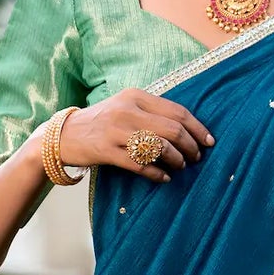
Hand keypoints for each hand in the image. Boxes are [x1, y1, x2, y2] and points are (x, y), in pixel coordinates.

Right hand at [58, 90, 213, 183]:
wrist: (64, 135)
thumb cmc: (101, 122)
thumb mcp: (125, 107)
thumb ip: (151, 112)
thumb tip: (186, 127)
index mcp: (135, 96)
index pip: (177, 111)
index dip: (198, 128)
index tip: (209, 141)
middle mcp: (127, 110)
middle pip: (173, 130)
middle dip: (191, 146)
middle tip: (196, 157)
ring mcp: (116, 131)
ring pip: (159, 147)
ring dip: (176, 160)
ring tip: (180, 166)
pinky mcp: (106, 151)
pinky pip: (140, 165)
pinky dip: (157, 174)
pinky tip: (164, 178)